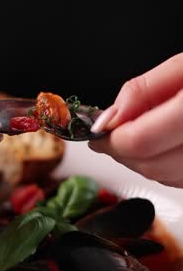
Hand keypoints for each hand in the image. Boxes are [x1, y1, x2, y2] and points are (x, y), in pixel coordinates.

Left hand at [89, 53, 182, 187]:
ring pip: (162, 176)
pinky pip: (179, 179)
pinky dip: (160, 165)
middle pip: (148, 164)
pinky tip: (161, 144)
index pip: (140, 141)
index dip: (110, 140)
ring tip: (136, 134)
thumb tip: (109, 119)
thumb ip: (143, 91)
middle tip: (110, 134)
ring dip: (138, 160)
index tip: (96, 133)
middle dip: (120, 151)